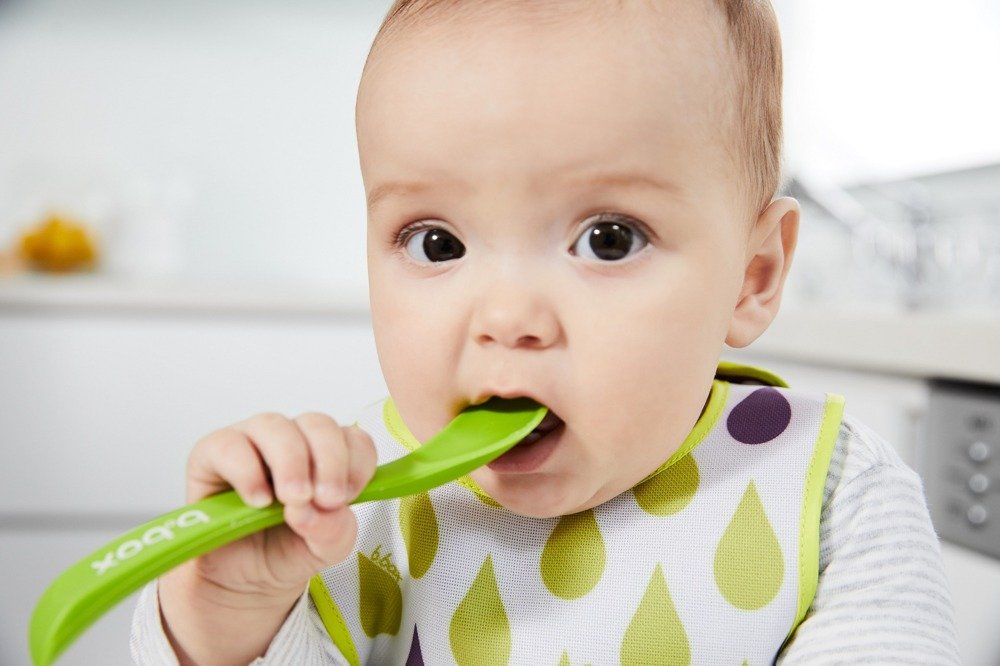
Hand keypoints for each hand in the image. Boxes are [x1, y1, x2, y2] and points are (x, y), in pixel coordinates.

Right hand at [158, 412, 375, 663]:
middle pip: (318, 424)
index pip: (353, 438)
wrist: (240, 581)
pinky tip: (257, 501)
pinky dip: (247, 472)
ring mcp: (252, 441)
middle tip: (327, 499)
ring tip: (291, 500)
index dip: (356, 463)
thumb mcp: (325, 548)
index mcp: (327, 455)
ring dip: (290, 462)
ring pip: (275, 426)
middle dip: (329, 461)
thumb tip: (318, 507)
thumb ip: (335, 529)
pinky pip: (229, 445)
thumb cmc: (286, 550)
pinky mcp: (212, 453)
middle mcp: (293, 440)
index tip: (348, 497)